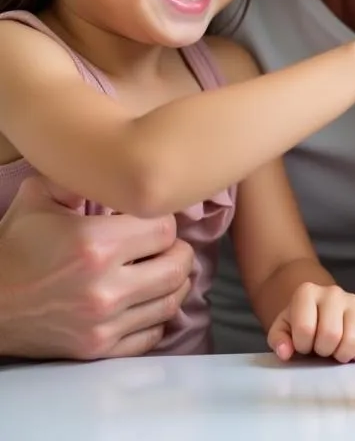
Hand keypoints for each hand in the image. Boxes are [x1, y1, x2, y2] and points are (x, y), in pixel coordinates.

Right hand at [0, 176, 192, 359]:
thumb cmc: (13, 249)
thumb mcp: (39, 198)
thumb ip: (82, 176)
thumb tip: (117, 165)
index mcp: (95, 244)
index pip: (165, 228)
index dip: (162, 220)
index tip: (150, 221)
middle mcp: (104, 287)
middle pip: (177, 266)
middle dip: (178, 251)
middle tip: (168, 246)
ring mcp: (103, 323)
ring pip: (171, 301)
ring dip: (174, 283)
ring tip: (164, 270)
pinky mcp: (98, 349)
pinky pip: (152, 334)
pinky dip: (157, 316)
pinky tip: (149, 300)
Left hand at [268, 282, 354, 362]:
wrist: (320, 310)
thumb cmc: (301, 324)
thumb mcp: (283, 329)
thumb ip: (279, 340)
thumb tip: (286, 352)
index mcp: (307, 292)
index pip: (306, 329)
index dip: (302, 346)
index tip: (303, 344)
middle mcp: (333, 292)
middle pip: (331, 335)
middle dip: (324, 351)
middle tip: (321, 348)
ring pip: (353, 341)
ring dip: (342, 354)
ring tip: (336, 348)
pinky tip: (353, 349)